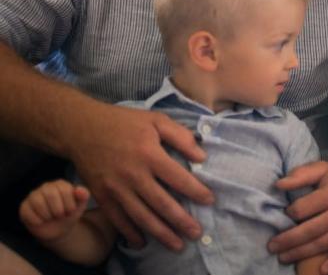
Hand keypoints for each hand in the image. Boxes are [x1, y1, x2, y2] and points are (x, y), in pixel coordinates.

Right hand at [19, 180, 89, 241]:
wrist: (59, 229)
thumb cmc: (69, 214)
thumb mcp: (80, 205)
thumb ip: (84, 196)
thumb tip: (79, 190)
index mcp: (60, 184)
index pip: (65, 190)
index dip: (69, 204)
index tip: (70, 211)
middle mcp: (45, 187)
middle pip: (51, 195)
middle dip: (58, 210)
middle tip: (61, 215)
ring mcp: (33, 196)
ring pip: (38, 203)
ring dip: (48, 215)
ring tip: (51, 218)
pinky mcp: (24, 207)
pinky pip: (28, 213)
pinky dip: (38, 221)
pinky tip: (42, 221)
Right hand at [65, 102, 212, 250]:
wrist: (81, 129)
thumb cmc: (123, 122)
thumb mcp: (156, 120)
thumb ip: (180, 136)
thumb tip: (202, 156)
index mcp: (149, 154)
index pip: (178, 178)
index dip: (196, 191)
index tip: (210, 201)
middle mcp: (133, 175)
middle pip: (161, 203)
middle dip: (181, 221)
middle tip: (197, 234)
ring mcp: (116, 188)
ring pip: (141, 216)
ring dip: (160, 233)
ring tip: (177, 245)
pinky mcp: (101, 196)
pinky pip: (118, 219)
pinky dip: (131, 233)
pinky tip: (143, 243)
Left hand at [270, 162, 327, 274]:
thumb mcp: (322, 169)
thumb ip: (300, 175)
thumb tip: (278, 185)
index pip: (305, 208)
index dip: (290, 212)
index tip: (284, 213)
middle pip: (311, 230)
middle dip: (289, 240)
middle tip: (272, 246)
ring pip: (323, 244)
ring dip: (302, 253)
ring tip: (283, 257)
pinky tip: (321, 271)